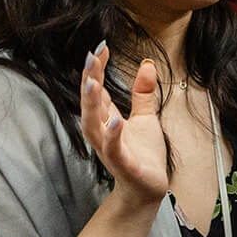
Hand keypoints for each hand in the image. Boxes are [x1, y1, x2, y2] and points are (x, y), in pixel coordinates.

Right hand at [79, 45, 168, 207]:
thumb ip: (143, 93)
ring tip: (93, 83)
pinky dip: (113, 135)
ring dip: (92, 105)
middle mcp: (103, 133)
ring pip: (93, 126)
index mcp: (107, 120)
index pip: (97, 91)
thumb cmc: (143, 155)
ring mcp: (110, 149)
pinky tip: (117, 120)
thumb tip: (147, 64)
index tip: (101, 47)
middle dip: (88, 81)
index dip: (97, 70)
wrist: (148, 189)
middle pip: (90, 104)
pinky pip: (113, 150)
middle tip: (90, 56)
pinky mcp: (123, 164)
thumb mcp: (146, 118)